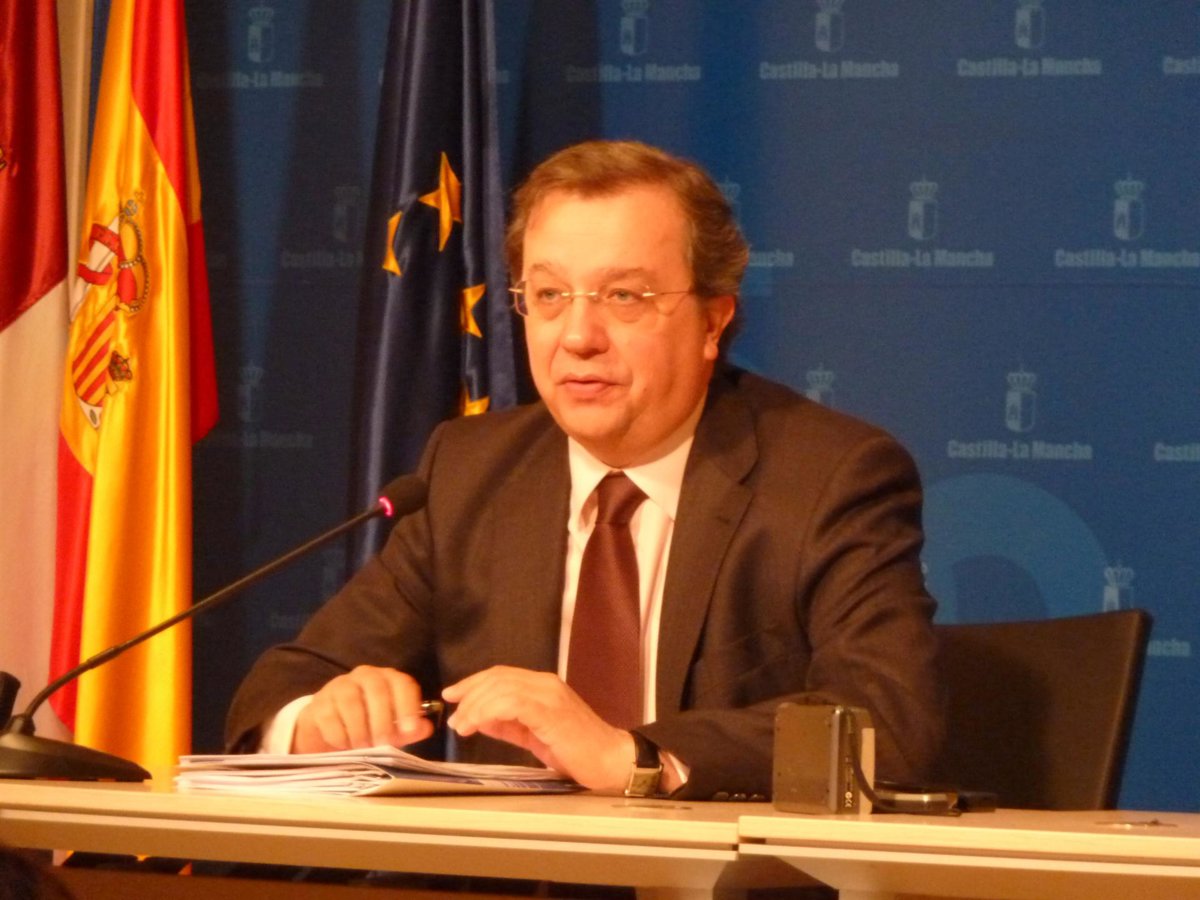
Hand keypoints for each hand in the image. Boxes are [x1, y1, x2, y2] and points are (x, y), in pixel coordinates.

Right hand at [293, 665, 433, 753]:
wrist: (327, 728)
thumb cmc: (367, 725)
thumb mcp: (392, 728)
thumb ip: (409, 729)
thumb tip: (425, 728)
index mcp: (388, 679)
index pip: (402, 683)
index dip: (408, 706)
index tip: (410, 730)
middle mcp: (364, 676)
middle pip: (377, 690)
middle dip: (383, 720)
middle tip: (384, 743)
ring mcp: (339, 686)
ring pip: (351, 702)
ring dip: (360, 729)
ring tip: (364, 748)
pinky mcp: (319, 702)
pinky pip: (330, 717)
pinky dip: (339, 735)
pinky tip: (344, 746)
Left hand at [442, 666, 633, 791]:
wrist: (611, 761)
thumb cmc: (578, 751)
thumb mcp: (535, 736)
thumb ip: (509, 725)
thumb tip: (480, 719)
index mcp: (543, 686)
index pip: (501, 675)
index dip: (473, 682)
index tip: (452, 695)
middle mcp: (545, 684)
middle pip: (497, 677)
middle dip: (469, 695)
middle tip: (454, 718)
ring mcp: (549, 695)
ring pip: (501, 688)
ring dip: (475, 706)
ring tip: (461, 726)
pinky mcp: (551, 711)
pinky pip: (512, 703)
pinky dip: (489, 711)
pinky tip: (477, 725)